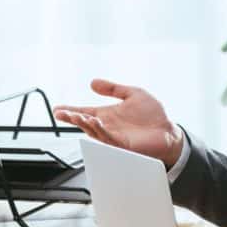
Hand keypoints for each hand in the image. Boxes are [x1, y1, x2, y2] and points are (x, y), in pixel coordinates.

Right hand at [53, 78, 183, 167]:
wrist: (168, 130)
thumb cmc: (153, 115)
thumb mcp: (132, 93)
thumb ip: (113, 88)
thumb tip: (93, 82)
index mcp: (107, 115)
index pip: (84, 112)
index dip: (70, 111)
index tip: (58, 109)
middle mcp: (108, 126)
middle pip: (84, 123)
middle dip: (71, 118)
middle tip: (61, 113)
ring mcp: (114, 136)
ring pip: (94, 132)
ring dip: (84, 124)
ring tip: (76, 116)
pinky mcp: (123, 145)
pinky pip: (108, 138)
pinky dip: (100, 131)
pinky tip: (94, 123)